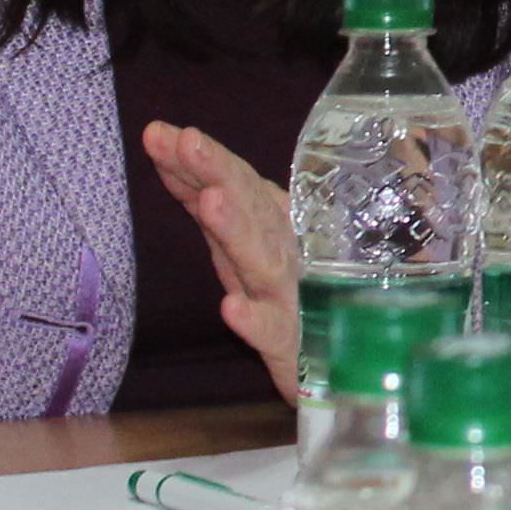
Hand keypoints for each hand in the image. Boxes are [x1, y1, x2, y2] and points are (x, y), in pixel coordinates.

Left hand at [144, 121, 302, 400]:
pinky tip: (231, 310)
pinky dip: (255, 321)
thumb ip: (220, 214)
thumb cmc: (300, 306)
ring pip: (262, 263)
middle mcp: (284, 255)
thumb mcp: (253, 255)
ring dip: (238, 232)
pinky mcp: (297, 349)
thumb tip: (180, 156)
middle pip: (250, 210)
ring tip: (211, 202)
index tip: (161, 134)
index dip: (200, 161)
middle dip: (219, 174)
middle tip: (188, 141)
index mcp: (269, 230)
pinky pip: (274, 335)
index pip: (233, 187)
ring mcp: (293, 301)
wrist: (350, 375)